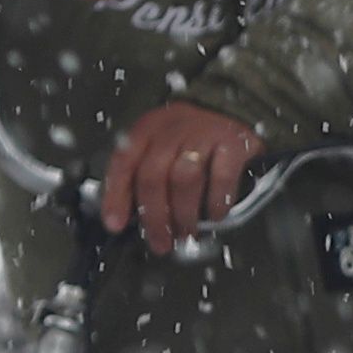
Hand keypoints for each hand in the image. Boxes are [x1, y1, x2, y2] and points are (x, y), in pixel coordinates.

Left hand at [102, 101, 263, 255]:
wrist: (236, 111)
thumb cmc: (193, 139)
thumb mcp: (161, 147)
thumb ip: (144, 176)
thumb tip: (130, 217)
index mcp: (148, 129)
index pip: (124, 162)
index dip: (117, 196)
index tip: (116, 225)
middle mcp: (172, 128)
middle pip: (153, 175)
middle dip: (155, 215)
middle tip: (161, 241)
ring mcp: (204, 133)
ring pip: (184, 178)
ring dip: (184, 213)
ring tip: (187, 232)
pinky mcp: (233, 142)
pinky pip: (221, 176)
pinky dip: (217, 201)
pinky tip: (216, 214)